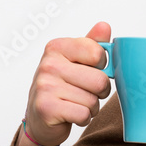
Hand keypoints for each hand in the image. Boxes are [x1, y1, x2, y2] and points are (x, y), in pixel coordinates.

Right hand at [15, 22, 112, 145]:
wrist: (41, 118)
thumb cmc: (62, 87)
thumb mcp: (76, 61)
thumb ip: (92, 44)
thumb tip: (104, 26)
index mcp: (57, 47)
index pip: (98, 53)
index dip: (103, 66)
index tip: (91, 70)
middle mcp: (48, 64)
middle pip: (100, 80)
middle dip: (100, 92)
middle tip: (85, 92)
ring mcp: (45, 86)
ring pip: (93, 100)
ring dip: (91, 107)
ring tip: (76, 103)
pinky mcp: (46, 109)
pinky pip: (84, 114)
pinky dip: (84, 119)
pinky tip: (71, 114)